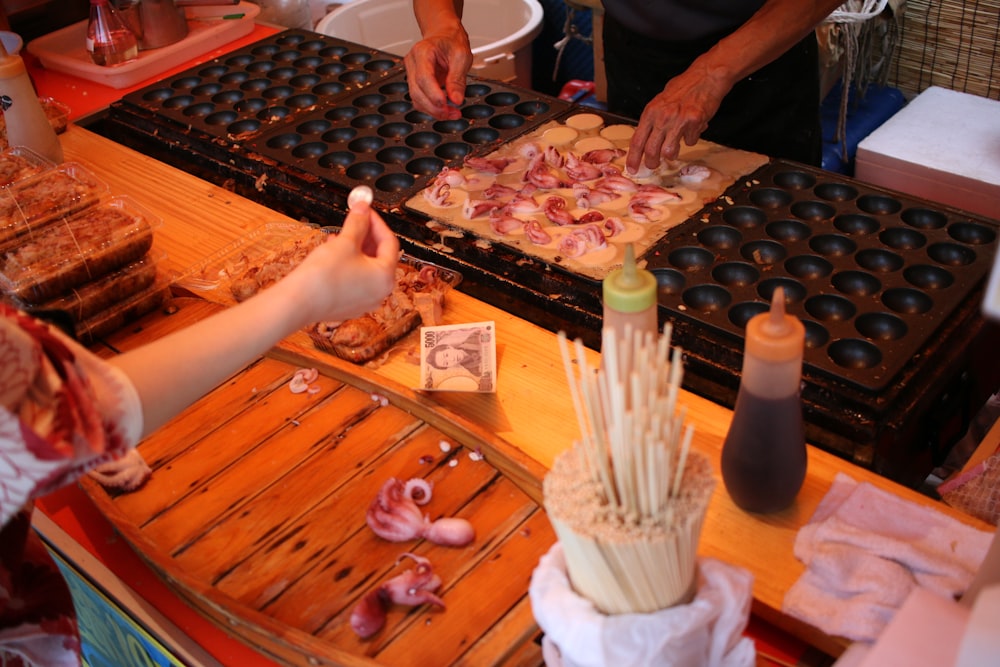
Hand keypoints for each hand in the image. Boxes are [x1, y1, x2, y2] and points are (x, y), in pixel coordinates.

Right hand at [285, 199, 399, 324]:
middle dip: (366, 235)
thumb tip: (363, 209)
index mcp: (385, 277)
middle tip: (356, 220)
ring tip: (341, 236)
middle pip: (379, 256)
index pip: (389, 242)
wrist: (298, 302)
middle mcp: (379, 292)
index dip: (376, 222)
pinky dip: (349, 264)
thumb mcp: (345, 242)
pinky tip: (334, 254)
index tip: (366, 211)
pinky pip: (355, 280)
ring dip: (356, 249)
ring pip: (365, 268)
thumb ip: (358, 222)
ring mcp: (365, 301)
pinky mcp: (350, 305)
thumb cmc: (323, 277)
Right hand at [403, 27, 472, 118]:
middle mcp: (413, 62)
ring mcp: (412, 73)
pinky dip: (432, 108)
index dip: (433, 94)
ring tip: (452, 113)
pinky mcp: (416, 83)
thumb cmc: (451, 42)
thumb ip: (458, 79)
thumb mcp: (462, 56)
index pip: (423, 77)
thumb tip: (456, 99)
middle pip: (417, 91)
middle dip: (434, 107)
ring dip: (433, 111)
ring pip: (416, 99)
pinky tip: (445, 110)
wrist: (445, 36)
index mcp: (423, 51)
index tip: (446, 104)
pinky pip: (420, 100)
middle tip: (453, 113)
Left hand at [626, 66, 729, 172]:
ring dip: (672, 154)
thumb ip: (653, 120)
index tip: (631, 169)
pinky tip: (693, 128)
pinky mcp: (694, 123)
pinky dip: (691, 138)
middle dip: (651, 163)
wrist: (706, 76)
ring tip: (675, 146)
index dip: (633, 158)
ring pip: (669, 152)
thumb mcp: (660, 102)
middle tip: (653, 165)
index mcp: (650, 112)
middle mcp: (662, 117)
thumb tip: (646, 141)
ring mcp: (678, 120)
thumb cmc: (683, 88)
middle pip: (651, 151)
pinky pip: (690, 141)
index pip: (637, 140)